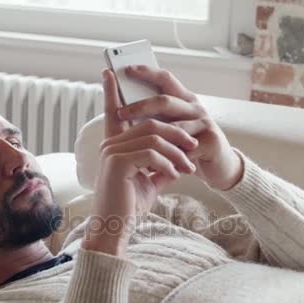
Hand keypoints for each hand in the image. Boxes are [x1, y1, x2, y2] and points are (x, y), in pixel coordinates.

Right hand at [81, 69, 197, 256]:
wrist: (117, 229)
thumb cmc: (130, 205)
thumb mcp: (149, 180)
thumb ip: (159, 164)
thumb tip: (177, 158)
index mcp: (115, 144)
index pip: (114, 112)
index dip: (112, 91)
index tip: (111, 71)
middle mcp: (109, 143)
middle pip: (149, 123)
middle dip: (176, 134)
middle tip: (193, 148)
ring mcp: (111, 151)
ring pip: (154, 137)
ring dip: (177, 152)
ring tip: (188, 168)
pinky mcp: (117, 162)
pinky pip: (152, 153)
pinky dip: (169, 163)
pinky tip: (175, 176)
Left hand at [117, 65, 242, 190]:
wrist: (219, 166)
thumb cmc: (188, 144)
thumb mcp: (172, 126)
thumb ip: (155, 116)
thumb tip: (121, 106)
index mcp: (183, 99)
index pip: (165, 78)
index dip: (147, 72)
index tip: (126, 69)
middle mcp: (194, 107)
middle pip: (165, 100)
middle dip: (140, 106)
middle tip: (120, 113)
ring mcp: (205, 122)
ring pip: (175, 127)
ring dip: (154, 140)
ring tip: (134, 149)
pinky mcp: (211, 141)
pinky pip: (185, 150)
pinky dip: (169, 161)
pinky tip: (155, 171)